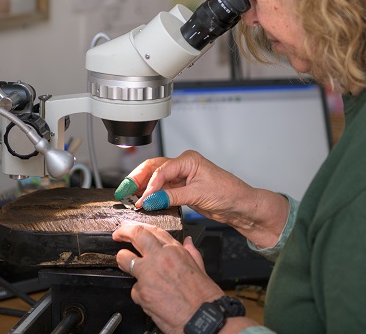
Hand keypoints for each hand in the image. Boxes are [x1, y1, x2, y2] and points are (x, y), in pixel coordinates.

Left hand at [113, 221, 223, 333]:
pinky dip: (139, 292)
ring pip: (124, 259)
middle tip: (118, 234)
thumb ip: (190, 252)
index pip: (153, 230)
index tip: (132, 228)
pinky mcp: (141, 292)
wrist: (202, 319)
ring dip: (123, 260)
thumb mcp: (199, 268)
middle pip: (135, 235)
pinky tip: (149, 297)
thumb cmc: (204, 297)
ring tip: (125, 264)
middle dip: (123, 232)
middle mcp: (160, 258)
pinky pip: (133, 288)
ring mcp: (148, 274)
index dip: (140, 227)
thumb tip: (188, 242)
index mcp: (175, 251)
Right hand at [115, 150, 289, 247]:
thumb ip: (172, 197)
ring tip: (129, 196)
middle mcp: (183, 166)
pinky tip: (143, 201)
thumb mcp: (198, 195)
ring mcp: (182, 177)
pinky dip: (152, 195)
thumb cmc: (229, 194)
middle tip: (123, 191)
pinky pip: (162, 190)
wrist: (242, 206)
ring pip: (156, 179)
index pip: (162, 170)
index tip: (142, 199)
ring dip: (143, 188)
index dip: (150, 185)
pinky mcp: (182, 189)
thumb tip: (151, 200)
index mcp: (188, 160)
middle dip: (137, 179)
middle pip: (153, 169)